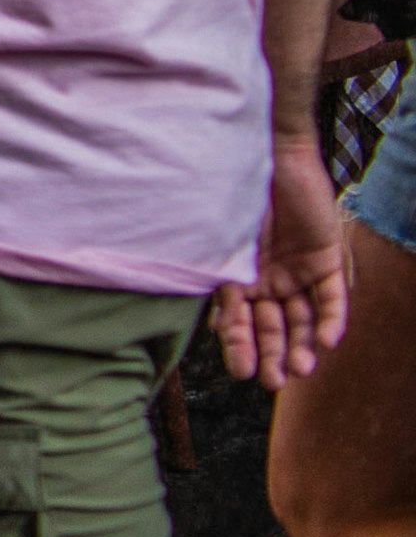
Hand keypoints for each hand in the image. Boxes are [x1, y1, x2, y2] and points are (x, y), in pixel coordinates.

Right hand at [213, 133, 350, 387]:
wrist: (269, 154)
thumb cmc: (231, 192)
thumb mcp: (219, 241)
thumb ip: (216, 277)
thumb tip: (203, 318)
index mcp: (235, 276)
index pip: (238, 321)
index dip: (240, 347)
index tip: (243, 372)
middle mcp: (266, 279)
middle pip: (272, 326)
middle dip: (273, 354)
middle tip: (275, 381)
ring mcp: (297, 271)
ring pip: (303, 319)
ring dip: (303, 345)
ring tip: (302, 368)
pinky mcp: (326, 261)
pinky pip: (331, 299)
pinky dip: (331, 320)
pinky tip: (326, 341)